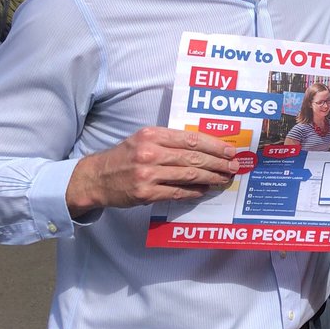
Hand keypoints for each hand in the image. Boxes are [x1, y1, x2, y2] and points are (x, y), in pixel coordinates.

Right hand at [65, 126, 238, 215]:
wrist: (96, 178)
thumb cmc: (124, 157)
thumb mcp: (143, 139)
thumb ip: (169, 141)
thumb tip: (204, 147)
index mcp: (152, 135)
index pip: (191, 138)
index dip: (215, 145)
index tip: (230, 150)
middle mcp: (150, 152)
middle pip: (194, 157)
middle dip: (218, 162)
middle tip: (233, 166)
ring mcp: (147, 174)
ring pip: (189, 175)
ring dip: (211, 177)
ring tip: (224, 178)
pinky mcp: (145, 193)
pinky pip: (177, 192)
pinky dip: (194, 191)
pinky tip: (205, 190)